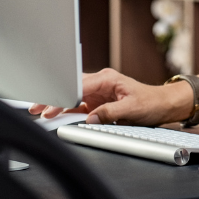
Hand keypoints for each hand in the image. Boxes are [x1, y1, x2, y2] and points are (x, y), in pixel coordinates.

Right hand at [28, 68, 190, 124]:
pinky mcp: (99, 102)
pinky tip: (56, 115)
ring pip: (73, 97)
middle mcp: (101, 83)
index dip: (63, 94)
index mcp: (107, 79)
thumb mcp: (132, 108)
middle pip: (71, 89)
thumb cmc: (151, 102)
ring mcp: (99, 93)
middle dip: (53, 97)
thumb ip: (110, 113)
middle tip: (35, 107)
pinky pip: (79, 105)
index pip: (79, 86)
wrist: (164, 104)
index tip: (49, 103)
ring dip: (58, 104)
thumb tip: (91, 118)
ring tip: (40, 112)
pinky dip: (67, 110)